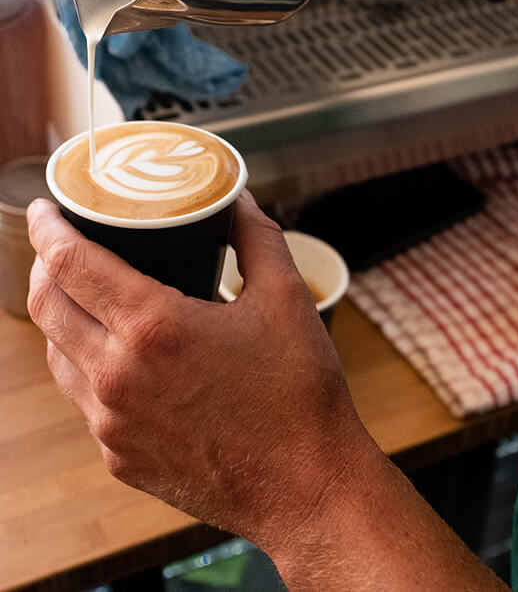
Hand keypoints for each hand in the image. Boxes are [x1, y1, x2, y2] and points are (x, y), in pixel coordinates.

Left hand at [25, 192, 372, 546]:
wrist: (304, 484)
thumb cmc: (300, 392)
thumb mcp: (288, 299)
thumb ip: (257, 239)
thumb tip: (239, 200)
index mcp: (153, 328)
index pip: (68, 263)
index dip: (49, 228)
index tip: (49, 208)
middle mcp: (116, 375)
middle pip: (45, 305)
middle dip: (45, 266)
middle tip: (65, 246)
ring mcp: (110, 423)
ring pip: (58, 354)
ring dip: (64, 318)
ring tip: (91, 298)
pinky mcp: (117, 457)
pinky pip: (86, 401)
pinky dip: (93, 368)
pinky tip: (128, 360)